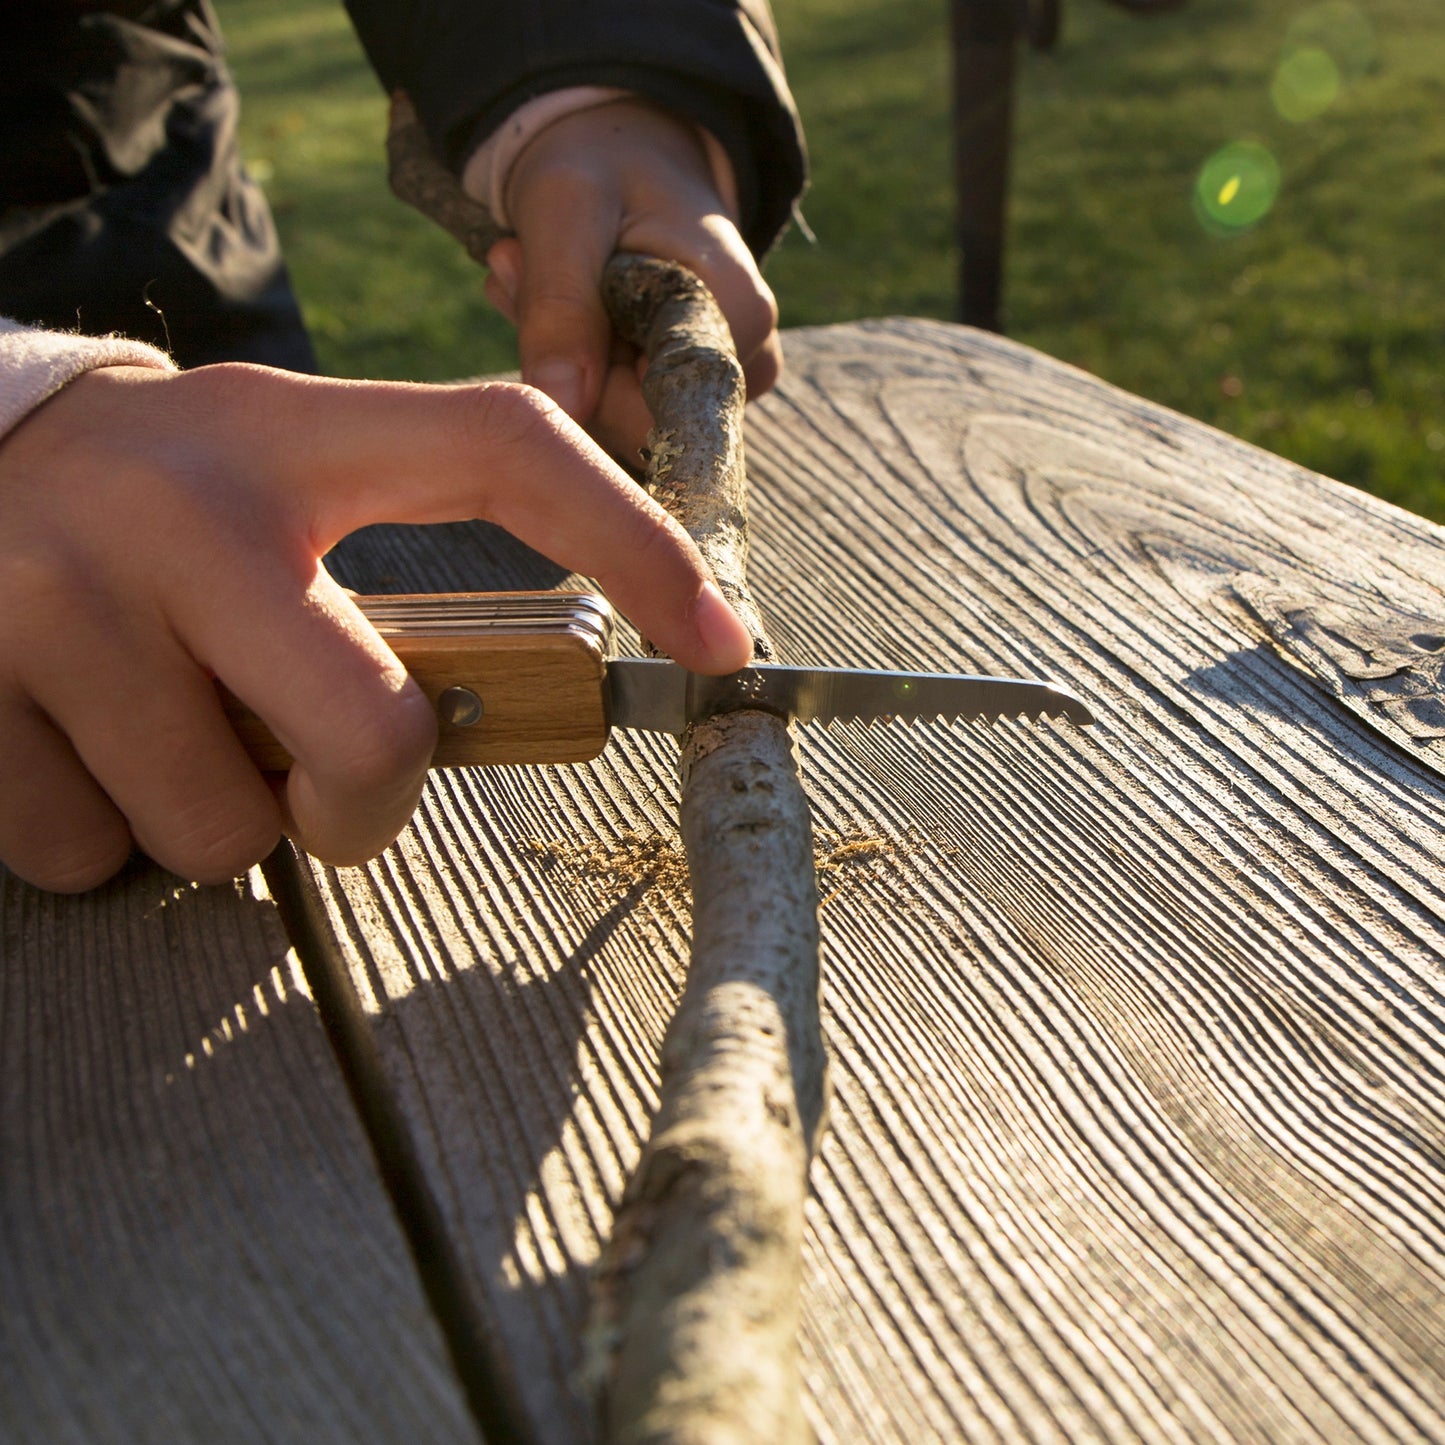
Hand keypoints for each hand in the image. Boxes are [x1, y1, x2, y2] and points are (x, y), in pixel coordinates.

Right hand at [0, 363, 750, 891]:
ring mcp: (62, 594)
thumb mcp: (279, 482)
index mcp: (298, 435)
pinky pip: (86, 854)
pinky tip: (71, 738)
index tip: (722, 639)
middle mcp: (185, 503)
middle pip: (372, 736)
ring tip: (163, 721)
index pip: (506, 451)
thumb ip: (388, 579)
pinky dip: (97, 834)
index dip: (633, 542)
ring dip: (216, 816)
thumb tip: (497, 717)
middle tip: (315, 776)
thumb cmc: (163, 500)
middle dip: (360, 804)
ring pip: (220, 829)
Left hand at [482, 97, 781, 461]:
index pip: (654, 414)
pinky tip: (555, 300)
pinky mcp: (686, 390)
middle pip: (633, 423)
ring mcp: (720, 384)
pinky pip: (613, 408)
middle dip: (561, 357)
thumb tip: (562, 409)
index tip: (535, 286)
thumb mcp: (565, 211)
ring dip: (556, 354)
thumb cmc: (602, 164)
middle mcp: (746, 362)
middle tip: (517, 266)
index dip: (581, 378)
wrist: (623, 151)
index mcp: (737, 315)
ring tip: (533, 269)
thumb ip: (561, 308)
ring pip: (616, 419)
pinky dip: (568, 362)